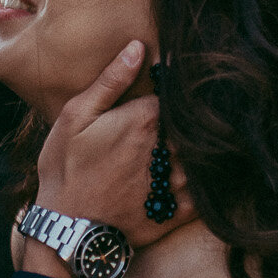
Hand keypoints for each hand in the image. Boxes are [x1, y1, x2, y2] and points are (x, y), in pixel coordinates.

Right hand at [35, 41, 193, 249]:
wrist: (67, 230)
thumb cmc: (66, 169)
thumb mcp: (75, 117)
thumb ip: (111, 82)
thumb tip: (139, 47)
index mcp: (147, 119)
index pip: (180, 93)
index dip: (182, 87)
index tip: (188, 78)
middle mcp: (169, 148)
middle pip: (197, 124)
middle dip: (199, 116)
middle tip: (206, 108)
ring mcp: (177, 182)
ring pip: (206, 155)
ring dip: (207, 147)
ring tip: (210, 138)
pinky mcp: (179, 211)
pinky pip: (208, 191)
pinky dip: (211, 181)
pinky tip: (208, 172)